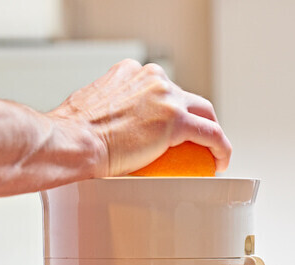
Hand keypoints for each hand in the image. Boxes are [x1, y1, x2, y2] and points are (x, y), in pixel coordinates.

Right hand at [48, 59, 231, 175]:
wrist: (74, 142)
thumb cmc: (73, 134)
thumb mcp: (89, 109)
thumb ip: (107, 111)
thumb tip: (108, 128)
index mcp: (130, 71)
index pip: (162, 88)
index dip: (171, 107)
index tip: (169, 126)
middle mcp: (153, 78)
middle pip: (187, 98)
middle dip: (196, 118)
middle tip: (197, 141)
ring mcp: (167, 98)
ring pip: (205, 113)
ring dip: (212, 133)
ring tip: (212, 153)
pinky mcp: (177, 121)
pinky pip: (211, 135)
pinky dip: (221, 148)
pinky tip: (221, 162)